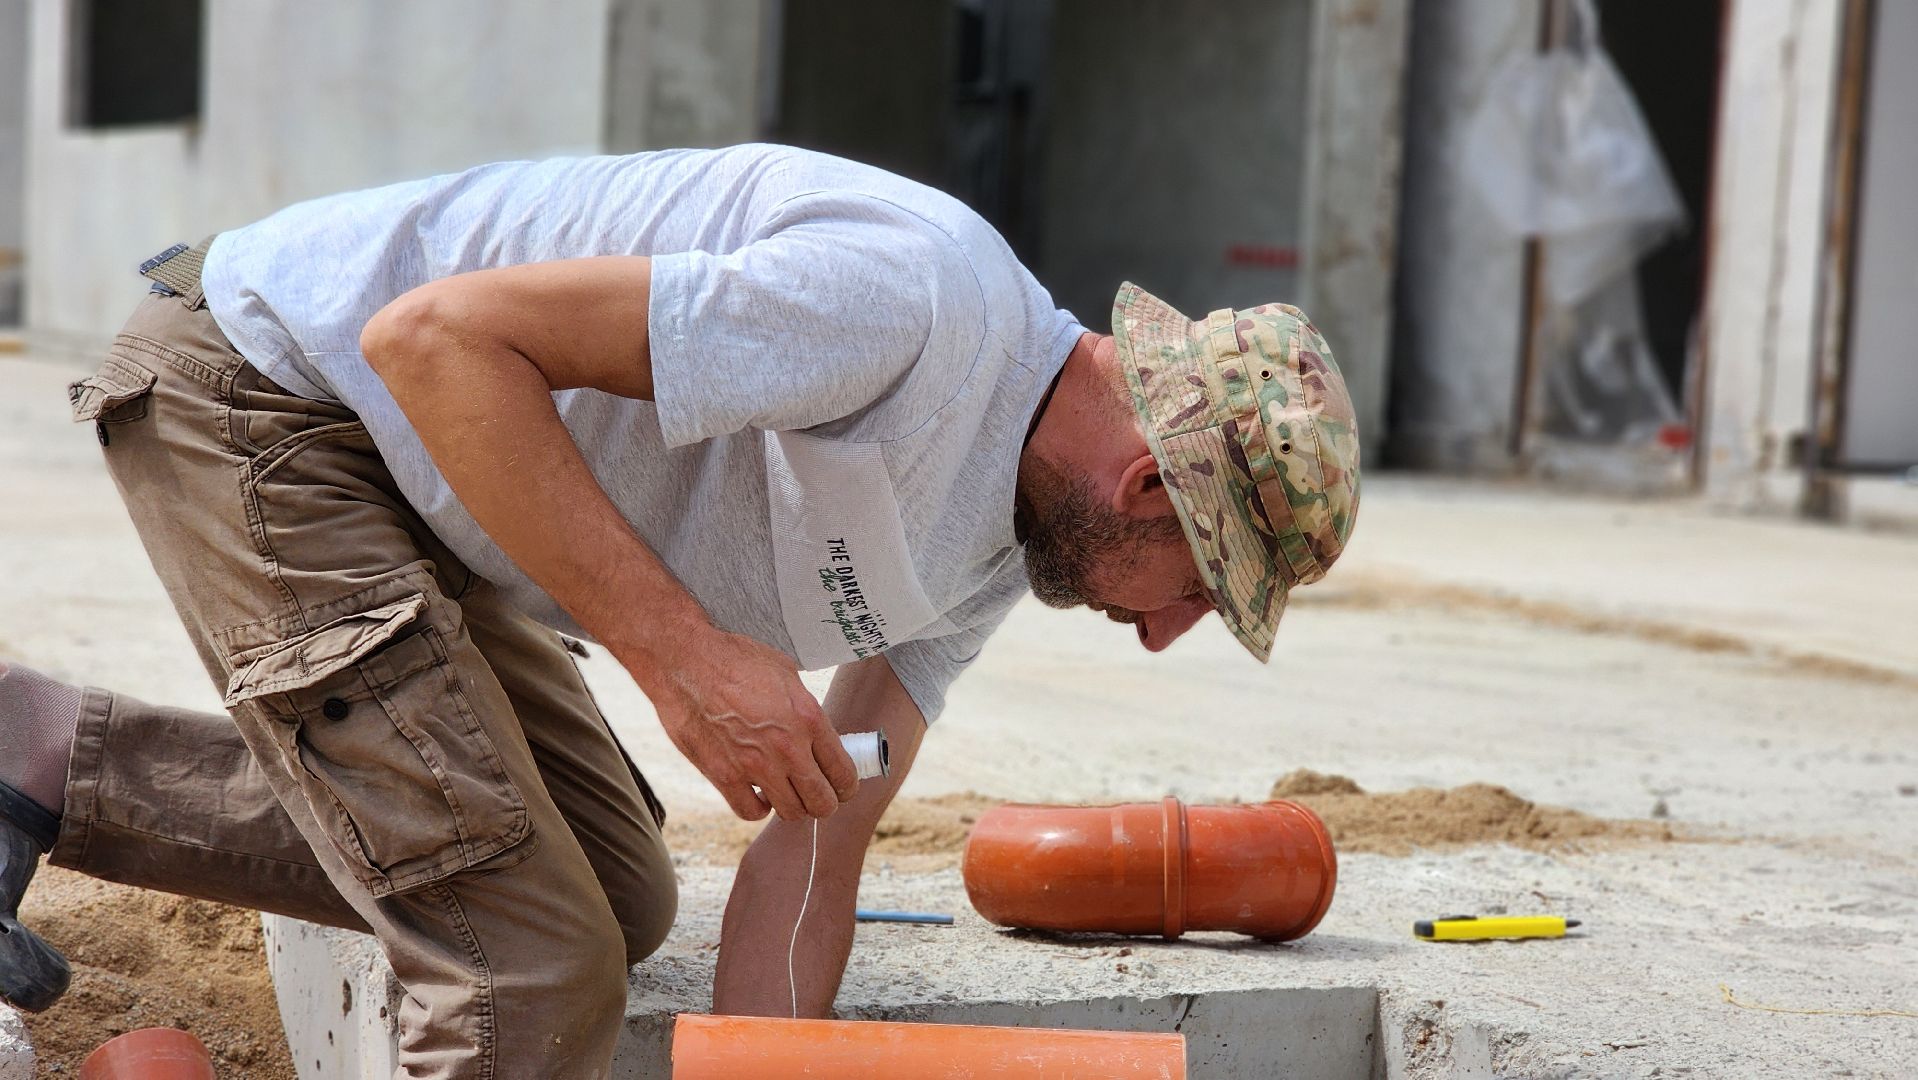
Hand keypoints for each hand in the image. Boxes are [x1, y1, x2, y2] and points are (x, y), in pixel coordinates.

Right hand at [639, 628, 858, 821]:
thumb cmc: (735, 659)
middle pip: (822, 802)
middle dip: (826, 802)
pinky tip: (758, 794)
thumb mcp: (786, 674)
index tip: (843, 787)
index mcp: (808, 718)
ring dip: (794, 807)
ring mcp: (755, 765)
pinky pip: (750, 811)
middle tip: (819, 794)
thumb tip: (817, 732)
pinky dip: (758, 808)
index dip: (848, 786)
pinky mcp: (723, 775)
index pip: (843, 772)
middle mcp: (787, 747)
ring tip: (789, 793)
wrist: (685, 660)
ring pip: (791, 812)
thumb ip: (805, 709)